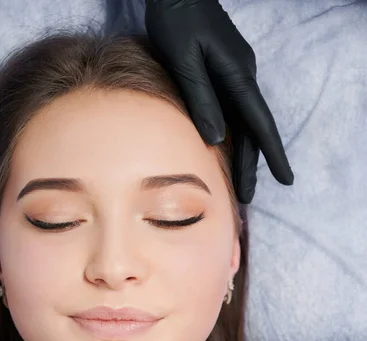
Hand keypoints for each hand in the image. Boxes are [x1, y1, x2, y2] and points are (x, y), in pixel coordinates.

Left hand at [145, 0, 293, 203]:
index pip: (259, 124)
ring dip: (242, 153)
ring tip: (239, 183)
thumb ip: (200, 98)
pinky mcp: (223, 72)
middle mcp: (242, 77)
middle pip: (252, 129)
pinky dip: (232, 135)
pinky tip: (226, 152)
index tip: (286, 179)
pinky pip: (232, 111)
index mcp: (238, 75)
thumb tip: (214, 138)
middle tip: (248, 196)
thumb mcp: (185, 60)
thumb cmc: (177, 22)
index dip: (272, 154)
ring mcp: (234, 74)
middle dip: (251, 164)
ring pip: (242, 122)